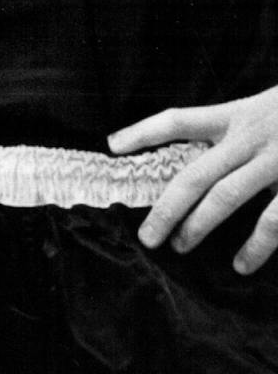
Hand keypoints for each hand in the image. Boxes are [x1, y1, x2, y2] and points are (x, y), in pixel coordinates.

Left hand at [109, 85, 277, 273]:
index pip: (178, 121)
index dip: (143, 132)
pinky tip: (242, 265)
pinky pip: (274, 219)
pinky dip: (257, 245)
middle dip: (166, 208)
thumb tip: (203, 155)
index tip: (112, 146)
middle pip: (194, 174)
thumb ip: (236, 128)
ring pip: (225, 198)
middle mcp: (249, 137)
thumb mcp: (263, 108)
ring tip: (179, 247)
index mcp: (237, 115)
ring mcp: (275, 161)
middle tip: (147, 235)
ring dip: (198, 226)